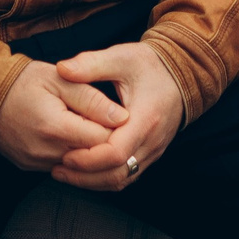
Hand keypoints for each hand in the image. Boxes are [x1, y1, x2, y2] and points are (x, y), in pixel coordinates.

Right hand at [0, 59, 125, 172]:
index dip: (115, 128)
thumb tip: (122, 117)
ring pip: (79, 166)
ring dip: (87, 149)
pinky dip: (71, 154)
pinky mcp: (30, 167)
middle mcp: (46, 152)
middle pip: (93, 157)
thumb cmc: (25, 82)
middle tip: (103, 119)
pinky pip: (62, 167)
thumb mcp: (61, 80)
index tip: (115, 113)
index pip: (104, 141)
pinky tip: (69, 135)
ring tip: (85, 125)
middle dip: (104, 140)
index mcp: (56, 128)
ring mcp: (36, 163)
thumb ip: (92, 99)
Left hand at [52, 41, 184, 191]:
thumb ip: (91, 64)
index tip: (66, 156)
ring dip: (93, 181)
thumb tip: (62, 69)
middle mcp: (152, 141)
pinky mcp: (149, 154)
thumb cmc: (149, 65)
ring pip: (123, 179)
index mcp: (146, 118)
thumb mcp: (120, 57)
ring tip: (65, 173)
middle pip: (118, 173)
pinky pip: (127, 175)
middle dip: (86, 176)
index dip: (89, 158)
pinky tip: (84, 171)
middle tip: (58, 170)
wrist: (180, 74)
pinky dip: (104, 178)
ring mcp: (153, 151)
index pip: (117, 152)